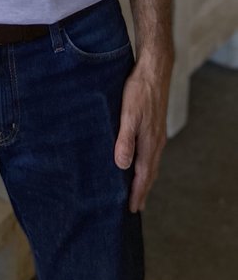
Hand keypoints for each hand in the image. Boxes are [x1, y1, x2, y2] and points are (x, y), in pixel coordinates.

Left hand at [114, 52, 170, 211]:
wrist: (154, 70)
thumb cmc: (139, 91)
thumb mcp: (128, 115)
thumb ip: (125, 140)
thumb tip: (122, 165)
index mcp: (150, 143)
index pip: (143, 176)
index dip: (137, 193)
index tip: (132, 209)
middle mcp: (156, 142)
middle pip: (150, 173)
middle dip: (141, 190)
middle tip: (135, 206)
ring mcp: (157, 134)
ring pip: (151, 163)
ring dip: (144, 178)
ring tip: (137, 189)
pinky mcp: (154, 125)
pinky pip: (150, 152)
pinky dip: (145, 163)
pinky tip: (138, 160)